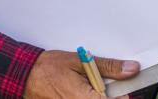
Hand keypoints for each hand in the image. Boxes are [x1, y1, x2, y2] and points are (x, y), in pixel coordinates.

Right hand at [22, 50, 139, 98]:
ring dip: (99, 95)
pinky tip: (85, 91)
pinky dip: (89, 96)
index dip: (125, 95)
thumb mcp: (83, 61)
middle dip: (111, 95)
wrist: (26, 76)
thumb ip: (109, 67)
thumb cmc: (50, 68)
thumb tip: (131, 69)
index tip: (126, 87)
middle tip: (102, 84)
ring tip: (89, 87)